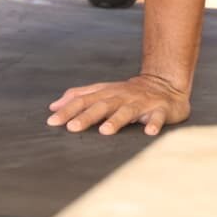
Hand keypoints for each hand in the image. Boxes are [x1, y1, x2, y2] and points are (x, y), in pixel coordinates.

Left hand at [47, 74, 190, 135]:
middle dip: (86, 116)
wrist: (164, 83)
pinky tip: (149, 132)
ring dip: (116, 120)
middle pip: (102, 105)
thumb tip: (53, 106)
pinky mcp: (160, 110)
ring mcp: (141, 103)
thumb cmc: (128, 92)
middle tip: (72, 127)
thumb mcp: (102, 91)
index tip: (52, 122)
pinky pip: (157, 117)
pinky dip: (154, 124)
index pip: (83, 100)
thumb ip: (79, 97)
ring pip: (127, 111)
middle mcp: (121, 97)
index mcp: (106, 93)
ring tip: (105, 130)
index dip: (67, 110)